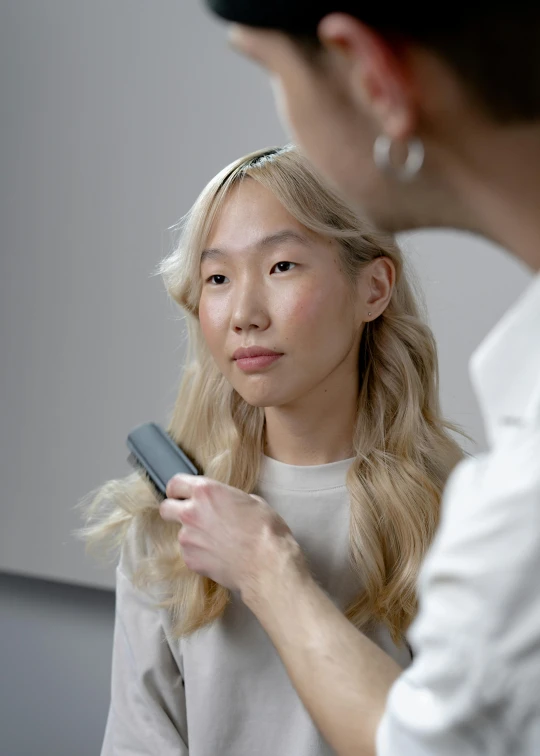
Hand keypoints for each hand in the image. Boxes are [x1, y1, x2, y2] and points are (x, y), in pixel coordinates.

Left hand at [159, 475, 302, 597]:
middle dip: (174, 510)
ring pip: (180, 533)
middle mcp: (191, 512)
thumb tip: (225, 504)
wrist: (266, 563)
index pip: (175, 483)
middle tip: (189, 515)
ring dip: (193, 535)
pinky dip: (199, 553)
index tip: (181, 494)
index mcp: (206, 491)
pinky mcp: (190, 560)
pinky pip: (189, 553)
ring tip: (216, 541)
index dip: (178, 489)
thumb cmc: (264, 530)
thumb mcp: (251, 500)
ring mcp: (188, 538)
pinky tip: (218, 555)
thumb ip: (228, 499)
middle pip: (165, 508)